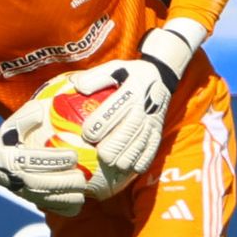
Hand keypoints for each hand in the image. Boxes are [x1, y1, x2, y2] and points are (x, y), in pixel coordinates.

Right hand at [0, 119, 85, 215]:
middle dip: (63, 182)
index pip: (33, 161)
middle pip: (41, 184)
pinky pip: (48, 207)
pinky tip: (79, 202)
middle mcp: (15, 178)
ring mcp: (22, 192)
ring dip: (66, 198)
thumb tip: (41, 110)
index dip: (54, 160)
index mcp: (10, 158)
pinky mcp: (28, 200)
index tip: (73, 156)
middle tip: (82, 177)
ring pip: (45, 200)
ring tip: (84, 190)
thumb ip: (26, 117)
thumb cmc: (6, 138)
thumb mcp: (11, 125)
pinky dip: (64, 208)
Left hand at [70, 28, 195, 173]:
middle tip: (101, 155)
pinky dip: (142, 160)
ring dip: (128, 155)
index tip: (87, 134)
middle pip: (129, 130)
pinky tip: (130, 169)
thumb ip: (95, 77)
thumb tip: (76, 86)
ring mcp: (153, 121)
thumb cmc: (129, 74)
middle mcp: (144, 107)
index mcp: (132, 90)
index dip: (101, 123)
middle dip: (115, 145)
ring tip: (114, 165)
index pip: (115, 109)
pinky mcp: (158, 131)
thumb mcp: (114, 67)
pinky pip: (152, 148)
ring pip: (141, 142)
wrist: (160, 77)